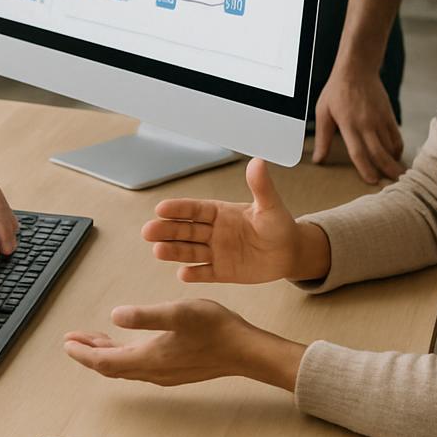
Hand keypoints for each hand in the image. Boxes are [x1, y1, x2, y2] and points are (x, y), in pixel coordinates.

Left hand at [65, 300, 260, 386]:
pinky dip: (123, 355)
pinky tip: (126, 344)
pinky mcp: (174, 370)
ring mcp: (164, 373)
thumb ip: (144, 315)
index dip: (83, 353)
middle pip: (111, 366)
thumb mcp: (178, 312)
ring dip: (106, 354)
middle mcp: (153, 371)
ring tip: (93, 340)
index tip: (67, 343)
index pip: (105, 361)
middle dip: (89, 353)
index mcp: (149, 358)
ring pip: (125, 367)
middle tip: (72, 341)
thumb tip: (114, 316)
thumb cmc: (214, 328)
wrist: (244, 350)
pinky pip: (138, 366)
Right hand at [142, 157, 307, 284]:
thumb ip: (261, 187)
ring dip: (174, 251)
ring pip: (190, 251)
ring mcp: (216, 252)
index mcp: (220, 212)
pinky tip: (183, 274)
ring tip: (157, 251)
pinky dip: (195, 274)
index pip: (195, 210)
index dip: (178, 210)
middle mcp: (213, 231)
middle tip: (147, 231)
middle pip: (186, 230)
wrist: (288, 252)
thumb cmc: (279, 224)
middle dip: (167, 230)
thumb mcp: (271, 205)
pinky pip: (206, 272)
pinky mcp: (222, 271)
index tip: (161, 208)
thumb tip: (257, 162)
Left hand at [313, 61, 403, 183]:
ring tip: (397, 176)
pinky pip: (396, 136)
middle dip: (387, 171)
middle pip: (379, 153)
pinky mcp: (389, 115)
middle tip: (392, 185)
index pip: (358, 152)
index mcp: (348, 124)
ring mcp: (380, 119)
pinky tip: (394, 156)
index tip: (372, 182)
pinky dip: (397, 148)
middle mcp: (366, 123)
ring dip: (394, 162)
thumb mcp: (323, 113)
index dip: (365, 169)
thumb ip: (322, 138)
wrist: (357, 69)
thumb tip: (318, 160)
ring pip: (390, 146)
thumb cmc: (337, 91)